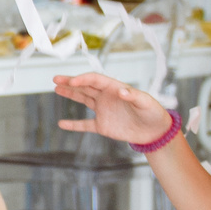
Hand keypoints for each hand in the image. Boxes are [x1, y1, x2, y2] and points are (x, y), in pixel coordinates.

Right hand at [53, 73, 173, 145]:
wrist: (155, 131)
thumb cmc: (152, 112)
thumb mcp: (145, 102)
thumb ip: (133, 95)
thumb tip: (121, 91)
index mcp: (115, 88)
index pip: (95, 80)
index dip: (83, 79)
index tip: (73, 81)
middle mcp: (106, 97)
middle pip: (85, 86)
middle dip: (71, 82)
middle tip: (56, 79)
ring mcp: (103, 111)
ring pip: (83, 99)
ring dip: (70, 94)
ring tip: (56, 88)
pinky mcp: (102, 126)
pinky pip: (85, 124)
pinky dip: (73, 125)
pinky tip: (62, 123)